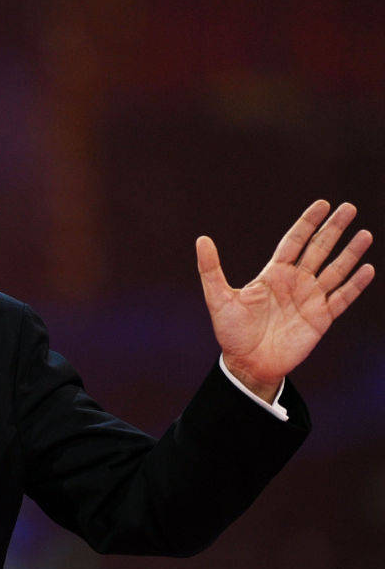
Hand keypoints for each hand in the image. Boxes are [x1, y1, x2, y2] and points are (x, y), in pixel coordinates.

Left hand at [196, 200, 374, 401]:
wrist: (247, 364)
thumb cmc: (231, 332)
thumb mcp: (218, 299)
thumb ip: (211, 269)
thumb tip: (201, 239)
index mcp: (273, 274)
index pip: (294, 241)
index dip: (308, 223)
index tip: (323, 204)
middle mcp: (295, 282)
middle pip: (319, 249)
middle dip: (334, 229)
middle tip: (350, 207)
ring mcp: (310, 299)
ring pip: (335, 270)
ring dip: (350, 253)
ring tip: (365, 234)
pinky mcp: (321, 318)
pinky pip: (342, 298)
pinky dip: (355, 285)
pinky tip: (367, 269)